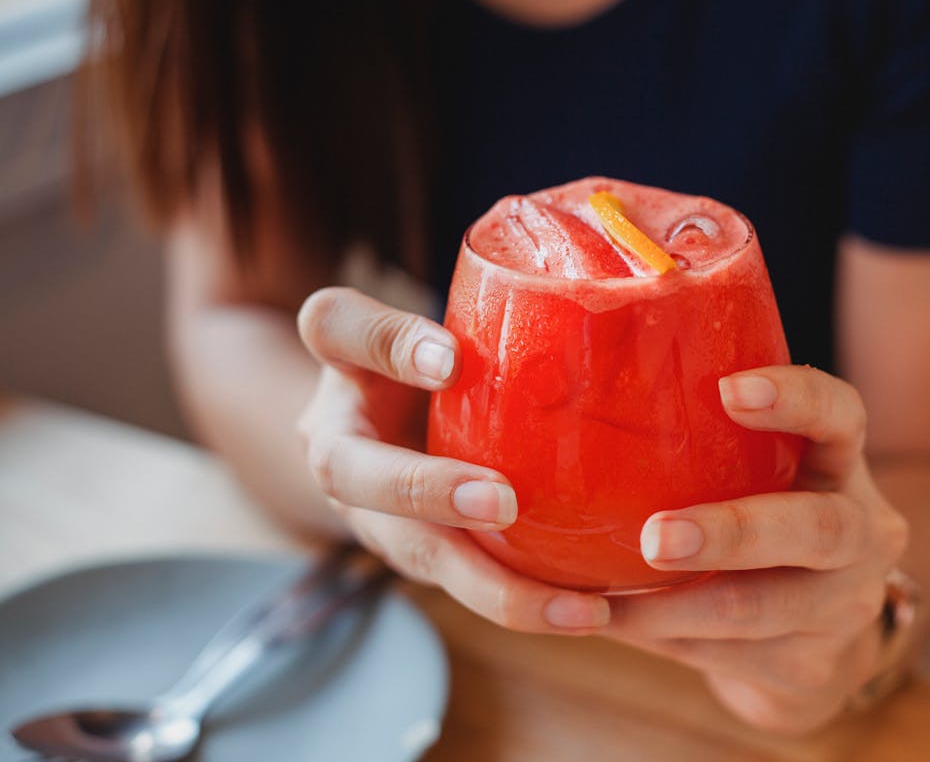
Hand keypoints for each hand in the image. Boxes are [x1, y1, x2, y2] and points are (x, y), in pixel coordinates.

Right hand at [295, 286, 610, 631]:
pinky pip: (471, 582)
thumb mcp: (428, 326)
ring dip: (496, 588)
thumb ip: (452, 317)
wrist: (383, 432)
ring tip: (578, 609)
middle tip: (500, 502)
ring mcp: (380, 516)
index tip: (447, 356)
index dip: (388, 343)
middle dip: (428, 493)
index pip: (337, 330)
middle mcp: (344, 453)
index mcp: (342, 366)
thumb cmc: (420, 365)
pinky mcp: (427, 555)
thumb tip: (523, 320)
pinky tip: (592, 612)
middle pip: (361, 477)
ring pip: (423, 558)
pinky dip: (527, 601)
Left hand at [601, 366, 908, 733]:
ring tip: (598, 599)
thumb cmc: (764, 522)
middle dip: (732, 533)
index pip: (842, 417)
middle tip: (657, 536)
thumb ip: (711, 441)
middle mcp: (863, 536)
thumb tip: (581, 396)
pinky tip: (606, 622)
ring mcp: (845, 610)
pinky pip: (722, 655)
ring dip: (668, 605)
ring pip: (757, 609)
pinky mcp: (809, 671)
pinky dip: (656, 637)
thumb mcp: (764, 476)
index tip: (730, 390)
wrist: (821, 643)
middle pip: (816, 530)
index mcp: (842, 467)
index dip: (797, 399)